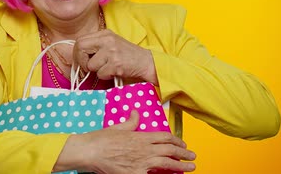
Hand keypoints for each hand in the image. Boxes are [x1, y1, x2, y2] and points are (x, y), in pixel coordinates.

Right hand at [56, 111, 195, 173]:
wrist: (88, 152)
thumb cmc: (99, 140)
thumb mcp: (117, 127)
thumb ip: (130, 121)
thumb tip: (136, 114)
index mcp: (140, 136)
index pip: (164, 137)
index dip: (176, 140)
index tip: (182, 143)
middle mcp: (143, 149)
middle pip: (170, 150)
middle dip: (184, 154)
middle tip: (192, 156)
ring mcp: (140, 162)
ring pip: (167, 164)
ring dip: (180, 166)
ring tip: (189, 167)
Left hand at [73, 29, 157, 83]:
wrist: (146, 62)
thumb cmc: (126, 55)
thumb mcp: (110, 44)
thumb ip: (95, 46)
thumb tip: (76, 55)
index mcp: (104, 33)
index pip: (80, 40)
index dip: (77, 53)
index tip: (81, 61)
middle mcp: (107, 40)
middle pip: (80, 47)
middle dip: (81, 61)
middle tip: (88, 68)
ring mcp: (112, 51)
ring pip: (90, 65)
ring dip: (97, 71)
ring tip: (108, 68)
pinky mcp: (116, 64)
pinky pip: (100, 74)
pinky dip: (105, 76)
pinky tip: (114, 72)